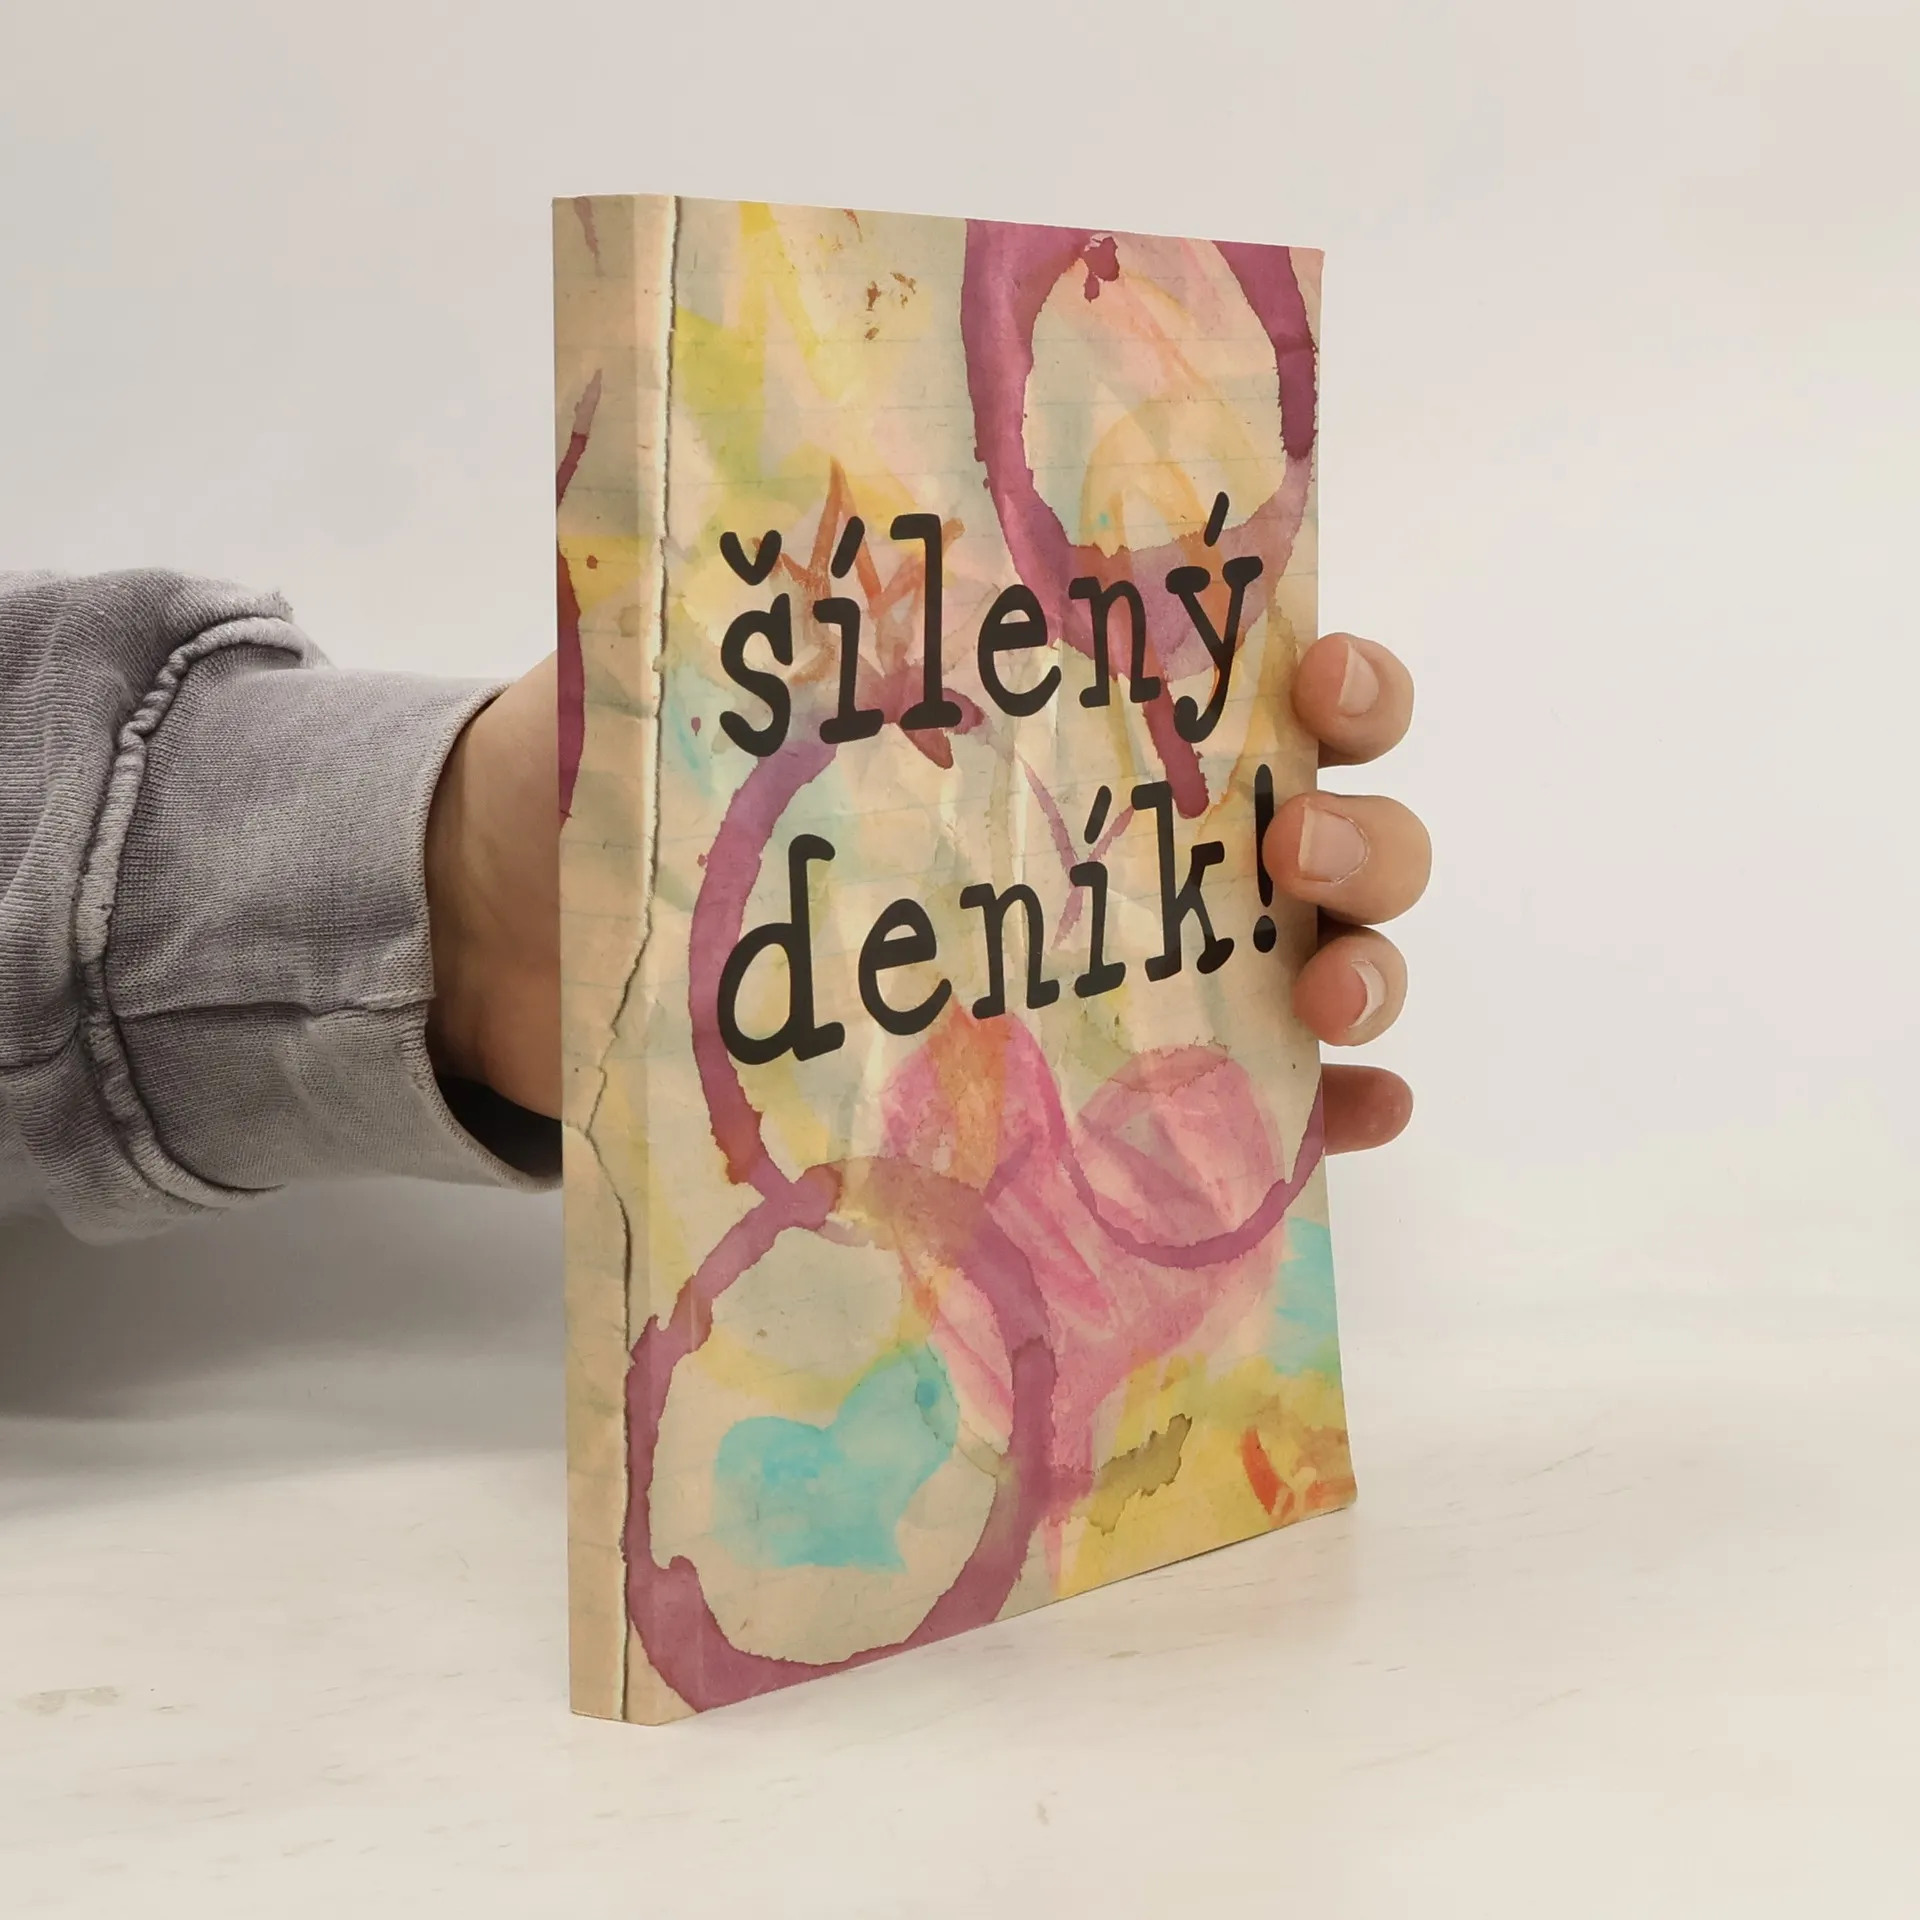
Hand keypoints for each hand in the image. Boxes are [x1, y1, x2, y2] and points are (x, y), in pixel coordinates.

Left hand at [423, 634, 1429, 1148]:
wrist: (534, 936)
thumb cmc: (627, 781)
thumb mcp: (684, 668)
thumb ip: (748, 606)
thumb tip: (783, 512)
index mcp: (1068, 712)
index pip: (1261, 675)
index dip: (1340, 676)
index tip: (1315, 679)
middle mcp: (1131, 834)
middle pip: (1331, 822)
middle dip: (1364, 831)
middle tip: (1292, 846)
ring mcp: (1128, 970)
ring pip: (1322, 959)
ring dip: (1369, 970)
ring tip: (1326, 994)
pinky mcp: (1098, 1096)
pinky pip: (1254, 1106)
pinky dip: (1322, 1112)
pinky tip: (1344, 1117)